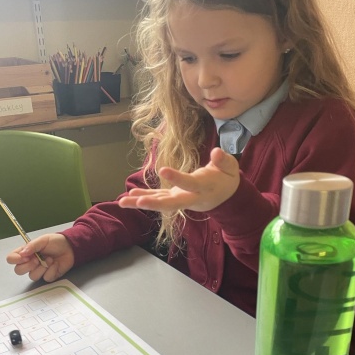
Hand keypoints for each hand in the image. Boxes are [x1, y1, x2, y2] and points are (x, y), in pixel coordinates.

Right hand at [6, 233, 74, 281]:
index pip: (12, 259)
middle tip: (37, 259)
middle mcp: (30, 263)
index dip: (15, 259)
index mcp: (26, 253)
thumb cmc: (56, 242)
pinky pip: (46, 278)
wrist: (70, 247)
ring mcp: (39, 270)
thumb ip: (32, 246)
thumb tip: (22, 253)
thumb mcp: (43, 240)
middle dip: (28, 266)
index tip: (24, 256)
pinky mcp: (49, 275)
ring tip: (50, 259)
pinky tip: (56, 264)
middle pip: (18, 271)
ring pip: (32, 276)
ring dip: (42, 268)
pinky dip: (52, 270)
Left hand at [118, 147, 239, 212]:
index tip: (162, 170)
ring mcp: (181, 200)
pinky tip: (129, 197)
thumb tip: (216, 151)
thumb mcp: (231, 168)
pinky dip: (144, 198)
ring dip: (141, 203)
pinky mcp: (175, 198)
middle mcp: (190, 197)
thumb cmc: (227, 178)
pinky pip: (158, 199)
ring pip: (161, 204)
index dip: (177, 178)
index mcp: (204, 187)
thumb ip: (224, 161)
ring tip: (122, 202)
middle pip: (172, 204)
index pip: (190, 183)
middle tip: (137, 203)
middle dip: (154, 203)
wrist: (226, 198)